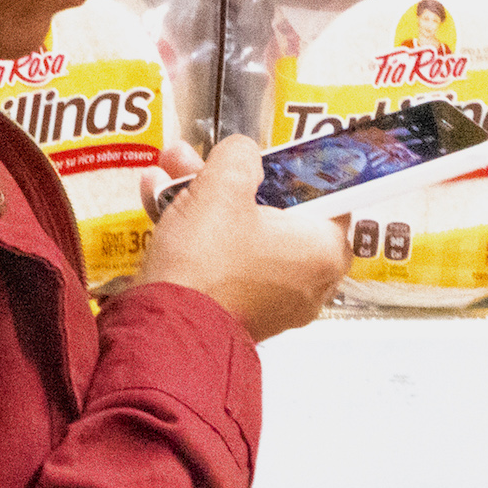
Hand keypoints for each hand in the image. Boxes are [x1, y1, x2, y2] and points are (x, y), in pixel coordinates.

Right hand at [133, 136, 349, 341]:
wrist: (166, 332)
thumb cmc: (208, 260)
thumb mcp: (223, 185)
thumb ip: (241, 155)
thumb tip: (243, 154)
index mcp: (325, 250)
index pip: (328, 195)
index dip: (291, 167)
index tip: (263, 155)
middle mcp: (310, 280)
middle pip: (275, 211)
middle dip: (228, 180)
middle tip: (198, 159)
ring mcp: (274, 300)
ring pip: (243, 233)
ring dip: (204, 200)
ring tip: (167, 173)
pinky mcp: (239, 311)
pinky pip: (226, 261)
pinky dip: (200, 234)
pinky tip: (159, 202)